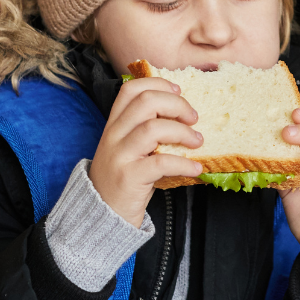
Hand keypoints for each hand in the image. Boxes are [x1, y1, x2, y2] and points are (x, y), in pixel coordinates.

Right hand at [88, 77, 203, 226]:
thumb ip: (147, 128)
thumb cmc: (125, 177)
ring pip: (153, 129)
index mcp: (114, 123)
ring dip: (183, 132)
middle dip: (177, 104)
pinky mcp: (128, 177)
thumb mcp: (129, 147)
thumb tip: (185, 113)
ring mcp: (119, 155)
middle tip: (193, 118)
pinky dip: (184, 163)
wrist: (102, 215)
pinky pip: (161, 162)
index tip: (179, 92)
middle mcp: (113, 135)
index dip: (158, 84)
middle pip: (146, 102)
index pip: (131, 89)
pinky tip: (195, 168)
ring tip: (197, 141)